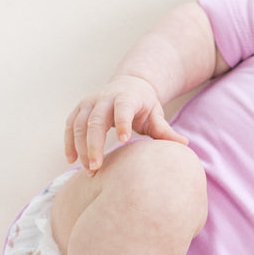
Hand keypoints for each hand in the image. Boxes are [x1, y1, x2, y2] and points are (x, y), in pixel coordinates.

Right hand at [63, 75, 188, 171]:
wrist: (129, 85)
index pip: (123, 108)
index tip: (124, 141)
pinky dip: (69, 142)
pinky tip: (71, 160)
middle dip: (94, 144)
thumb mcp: (156, 114)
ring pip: (79, 124)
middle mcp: (105, 98)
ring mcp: (89, 103)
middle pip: (95, 120)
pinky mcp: (79, 109)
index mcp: (127, 97)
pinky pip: (70, 126)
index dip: (122, 122)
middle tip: (96, 167)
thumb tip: (184, 145)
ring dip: (80, 147)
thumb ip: (165, 130)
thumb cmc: (145, 105)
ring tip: (88, 169)